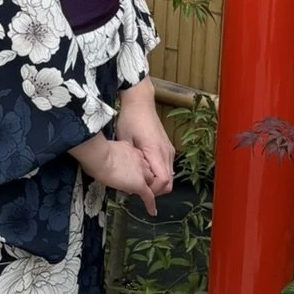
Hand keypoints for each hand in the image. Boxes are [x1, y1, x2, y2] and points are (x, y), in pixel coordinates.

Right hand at [70, 132, 158, 216]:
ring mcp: (140, 172)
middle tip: (136, 184)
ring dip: (147, 188)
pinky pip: (149, 196)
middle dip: (144, 177)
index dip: (136, 167)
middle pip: (147, 170)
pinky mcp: (139, 184)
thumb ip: (110, 154)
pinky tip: (151, 211)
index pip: (139, 160)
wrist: (99, 156)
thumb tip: (105, 159)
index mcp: (130, 149)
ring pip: (150, 182)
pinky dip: (150, 205)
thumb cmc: (96, 152)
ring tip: (144, 197)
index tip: (132, 171)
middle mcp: (139, 159)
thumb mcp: (106, 150)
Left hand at [115, 81, 174, 199]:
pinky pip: (167, 167)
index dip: (153, 192)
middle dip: (155, 190)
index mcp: (156, 152)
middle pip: (169, 183)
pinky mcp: (167, 147)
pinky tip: (144, 170)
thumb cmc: (130, 119)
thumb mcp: (125, 141)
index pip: (163, 182)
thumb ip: (129, 161)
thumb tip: (127, 178)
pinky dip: (158, 174)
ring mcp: (169, 150)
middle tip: (138, 190)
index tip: (139, 192)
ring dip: (156, 182)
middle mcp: (167, 152)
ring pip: (169, 176)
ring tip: (139, 180)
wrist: (140, 101)